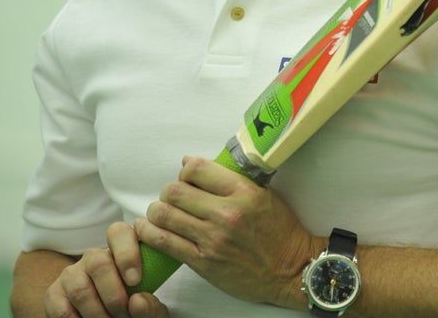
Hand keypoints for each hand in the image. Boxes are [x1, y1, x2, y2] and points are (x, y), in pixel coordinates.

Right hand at [43, 222, 170, 317]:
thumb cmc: (133, 311)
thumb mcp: (148, 309)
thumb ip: (150, 307)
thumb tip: (137, 302)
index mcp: (121, 251)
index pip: (119, 233)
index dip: (127, 253)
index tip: (136, 281)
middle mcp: (94, 257)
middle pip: (98, 263)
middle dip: (114, 295)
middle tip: (124, 315)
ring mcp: (71, 274)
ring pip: (80, 289)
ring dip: (98, 314)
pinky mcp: (54, 294)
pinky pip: (62, 309)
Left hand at [135, 155, 314, 307]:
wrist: (291, 270)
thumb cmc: (280, 232)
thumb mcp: (264, 195)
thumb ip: (232, 180)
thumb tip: (195, 165)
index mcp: (243, 192)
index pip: (198, 168)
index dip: (186, 169)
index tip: (186, 175)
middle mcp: (226, 213)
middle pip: (176, 190)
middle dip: (169, 190)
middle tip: (172, 196)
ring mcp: (213, 239)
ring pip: (165, 215)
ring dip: (156, 211)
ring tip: (158, 211)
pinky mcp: (204, 262)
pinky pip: (165, 243)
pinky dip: (150, 232)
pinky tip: (146, 227)